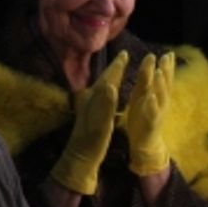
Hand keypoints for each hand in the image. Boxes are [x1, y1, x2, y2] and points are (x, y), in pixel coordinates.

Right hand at [51, 51, 127, 194]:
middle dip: (115, 67)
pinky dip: (106, 98)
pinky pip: (101, 107)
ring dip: (111, 76)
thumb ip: (103, 101)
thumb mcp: (100, 114)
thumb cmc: (92, 133)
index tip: (126, 55)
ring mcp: (92, 110)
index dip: (116, 68)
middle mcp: (92, 101)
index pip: (108, 81)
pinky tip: (110, 88)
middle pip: (105, 81)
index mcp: (96, 99)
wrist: (82, 153)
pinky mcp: (95, 120)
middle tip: (126, 53)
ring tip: (121, 62)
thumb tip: (107, 88)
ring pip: (102, 90)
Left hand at [127, 52, 174, 176]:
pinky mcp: (150, 124)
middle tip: (168, 57)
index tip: (168, 53)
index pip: (163, 78)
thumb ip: (146, 80)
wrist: (146, 144)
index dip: (166, 66)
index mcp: (157, 95)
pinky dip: (153, 105)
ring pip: (161, 97)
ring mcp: (157, 113)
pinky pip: (152, 113)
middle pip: (165, 85)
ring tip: (160, 73)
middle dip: (167, 72)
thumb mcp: (142, 95)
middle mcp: (160, 103)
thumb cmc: (143, 118)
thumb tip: (150, 62)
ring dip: (161, 85)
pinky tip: (152, 97)